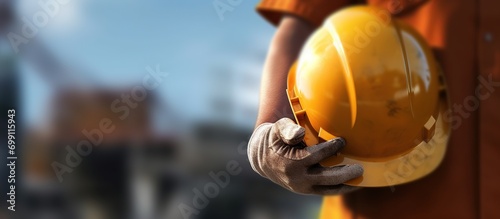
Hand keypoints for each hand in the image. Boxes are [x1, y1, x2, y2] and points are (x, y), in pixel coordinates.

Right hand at [248, 118, 363, 194]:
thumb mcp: (277, 130)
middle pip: (326, 178)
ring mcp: (303, 187)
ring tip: (361, 179)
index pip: (315, 156)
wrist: (263, 159)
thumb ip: (288, 129)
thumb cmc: (274, 139)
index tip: (342, 141)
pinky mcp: (307, 190)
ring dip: (347, 185)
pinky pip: (327, 191)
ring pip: (329, 189)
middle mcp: (298, 178)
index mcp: (291, 162)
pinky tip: (354, 183)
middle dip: (345, 173)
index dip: (330, 148)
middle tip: (360, 168)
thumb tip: (300, 133)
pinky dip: (341, 188)